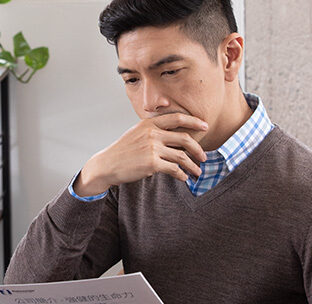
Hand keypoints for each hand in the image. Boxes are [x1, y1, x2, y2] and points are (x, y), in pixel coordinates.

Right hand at [73, 114, 207, 196]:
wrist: (107, 165)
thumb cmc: (122, 151)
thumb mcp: (136, 133)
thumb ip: (153, 131)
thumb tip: (173, 135)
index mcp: (148, 124)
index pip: (176, 118)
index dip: (193, 121)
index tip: (204, 125)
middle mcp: (152, 134)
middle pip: (184, 138)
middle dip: (198, 149)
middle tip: (204, 157)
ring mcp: (152, 148)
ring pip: (181, 156)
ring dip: (192, 166)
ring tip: (197, 172)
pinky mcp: (152, 163)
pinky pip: (174, 169)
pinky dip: (181, 175)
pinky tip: (184, 178)